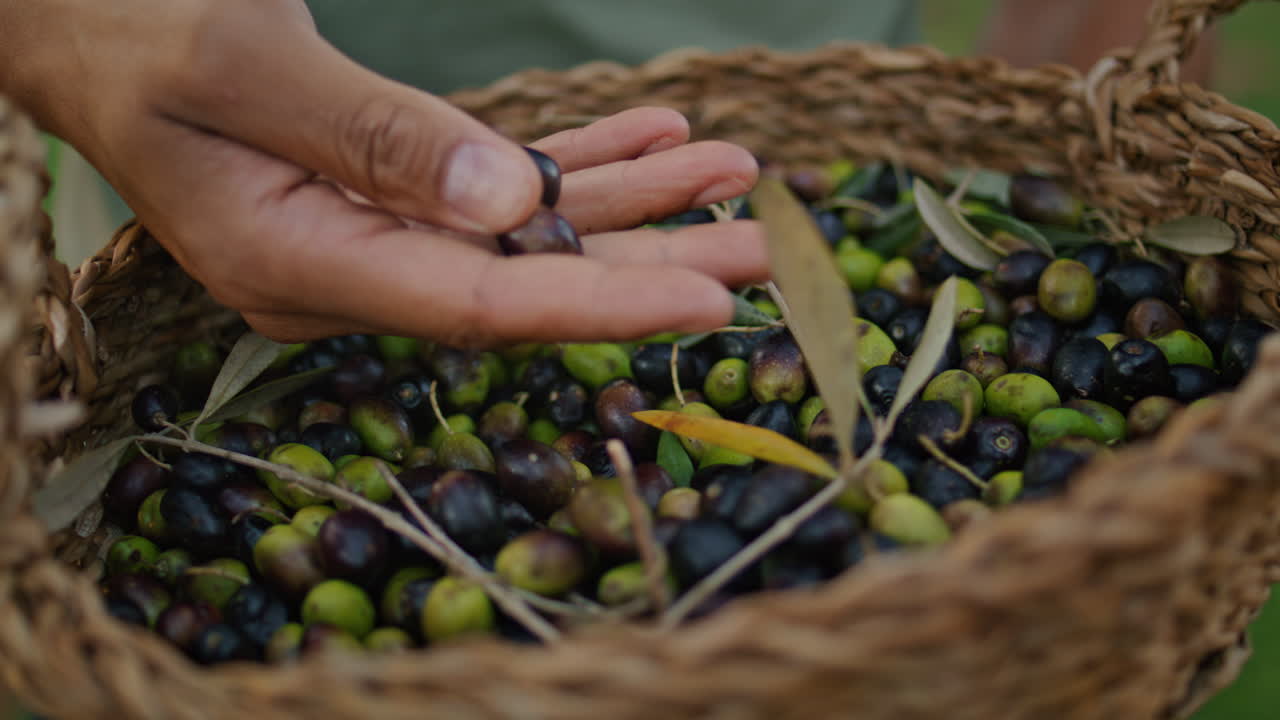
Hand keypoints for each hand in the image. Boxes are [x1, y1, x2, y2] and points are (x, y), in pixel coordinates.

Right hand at [2, 1, 766, 346]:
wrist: (83, 21)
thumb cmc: (136, 33)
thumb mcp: (241, 71)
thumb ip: (372, 141)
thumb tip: (505, 207)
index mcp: (297, 266)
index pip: (477, 306)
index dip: (599, 305)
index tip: (707, 302)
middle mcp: (347, 270)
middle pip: (522, 280)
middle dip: (646, 261)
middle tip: (759, 244)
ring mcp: (371, 233)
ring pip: (525, 230)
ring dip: (632, 203)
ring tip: (733, 175)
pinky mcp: (389, 190)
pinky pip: (498, 185)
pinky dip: (577, 164)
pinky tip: (656, 143)